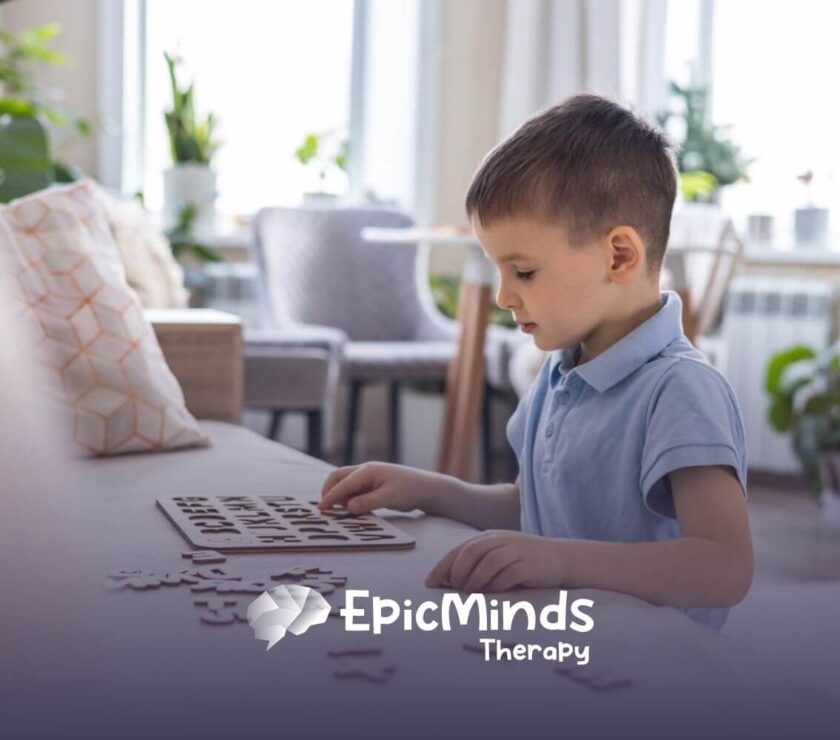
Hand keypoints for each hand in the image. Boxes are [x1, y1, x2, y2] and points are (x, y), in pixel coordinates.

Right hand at [319, 462, 454, 514]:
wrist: (427, 488)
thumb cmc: (410, 490)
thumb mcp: (389, 498)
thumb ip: (367, 502)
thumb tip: (347, 507)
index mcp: (368, 471)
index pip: (343, 483)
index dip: (330, 496)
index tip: (321, 509)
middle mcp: (365, 471)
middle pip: (338, 477)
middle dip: (329, 491)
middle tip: (325, 509)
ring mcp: (369, 477)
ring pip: (345, 484)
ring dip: (338, 495)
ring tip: (337, 511)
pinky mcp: (372, 485)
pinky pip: (353, 490)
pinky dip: (347, 498)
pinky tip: (349, 509)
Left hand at [425, 531, 566, 591]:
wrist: (562, 559)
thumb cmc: (525, 561)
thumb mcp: (501, 554)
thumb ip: (479, 562)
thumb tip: (450, 582)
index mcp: (491, 537)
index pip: (461, 549)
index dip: (442, 566)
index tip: (429, 583)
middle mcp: (502, 541)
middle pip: (471, 552)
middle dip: (456, 572)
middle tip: (452, 589)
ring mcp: (517, 552)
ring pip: (488, 562)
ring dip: (474, 580)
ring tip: (468, 594)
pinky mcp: (529, 566)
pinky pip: (508, 575)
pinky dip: (495, 586)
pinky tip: (490, 595)